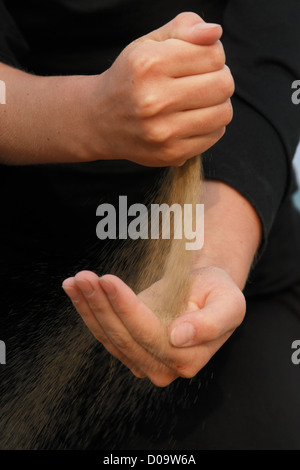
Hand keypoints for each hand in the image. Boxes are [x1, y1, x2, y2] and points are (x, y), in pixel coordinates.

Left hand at [62, 266, 245, 386]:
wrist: (207, 293)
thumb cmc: (219, 294)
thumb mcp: (229, 303)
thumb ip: (211, 323)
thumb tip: (179, 337)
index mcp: (188, 358)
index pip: (148, 333)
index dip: (125, 307)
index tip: (107, 280)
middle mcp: (163, 367)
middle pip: (123, 336)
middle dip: (100, 305)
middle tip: (84, 276)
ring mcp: (143, 361)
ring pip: (108, 335)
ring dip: (88, 307)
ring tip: (76, 280)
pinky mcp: (129, 349)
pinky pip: (104, 332)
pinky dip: (87, 310)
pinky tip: (75, 290)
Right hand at [86, 12, 233, 166]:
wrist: (100, 121)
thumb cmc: (131, 78)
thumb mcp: (149, 43)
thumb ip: (183, 28)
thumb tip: (215, 32)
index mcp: (149, 65)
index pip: (214, 55)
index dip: (213, 55)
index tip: (200, 61)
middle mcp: (154, 100)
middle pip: (223, 85)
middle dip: (220, 78)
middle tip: (204, 81)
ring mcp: (162, 132)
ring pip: (224, 113)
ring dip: (219, 103)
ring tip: (201, 100)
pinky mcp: (170, 153)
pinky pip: (214, 135)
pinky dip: (211, 125)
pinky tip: (193, 119)